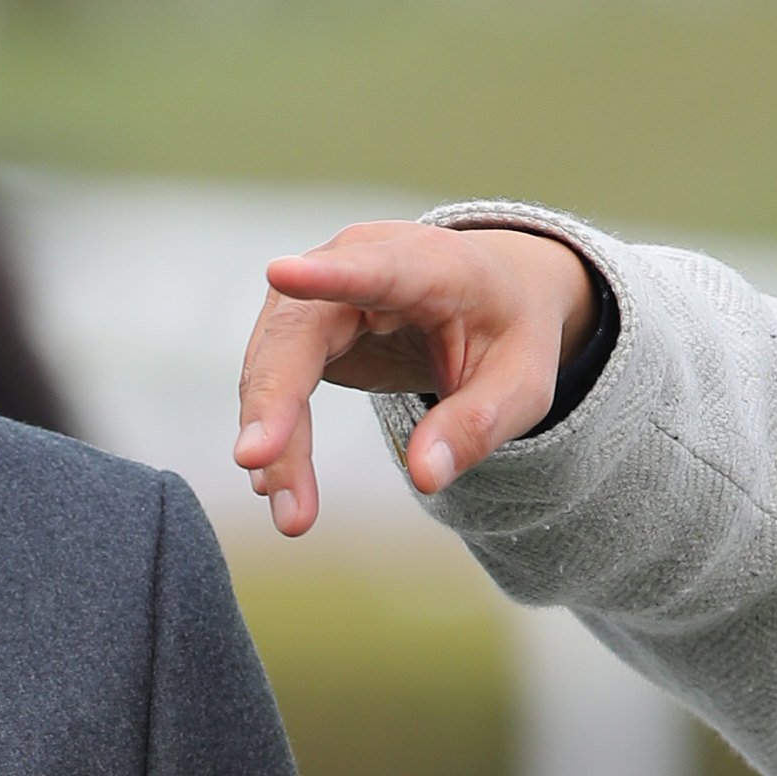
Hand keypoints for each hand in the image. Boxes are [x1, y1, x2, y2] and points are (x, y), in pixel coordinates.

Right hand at [232, 222, 596, 538]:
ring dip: (272, 438)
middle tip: (256, 463)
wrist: (490, 294)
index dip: (326, 276)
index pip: (373, 270)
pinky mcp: (301, 328)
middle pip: (299, 332)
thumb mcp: (520, 382)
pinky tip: (275, 486)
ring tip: (292, 514)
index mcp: (428, 264)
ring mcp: (320, 292)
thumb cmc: (508, 331)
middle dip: (273, 401)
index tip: (280, 274)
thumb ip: (477, 424)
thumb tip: (425, 475)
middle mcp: (358, 261)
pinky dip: (275, 436)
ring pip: (274, 365)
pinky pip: (274, 383)